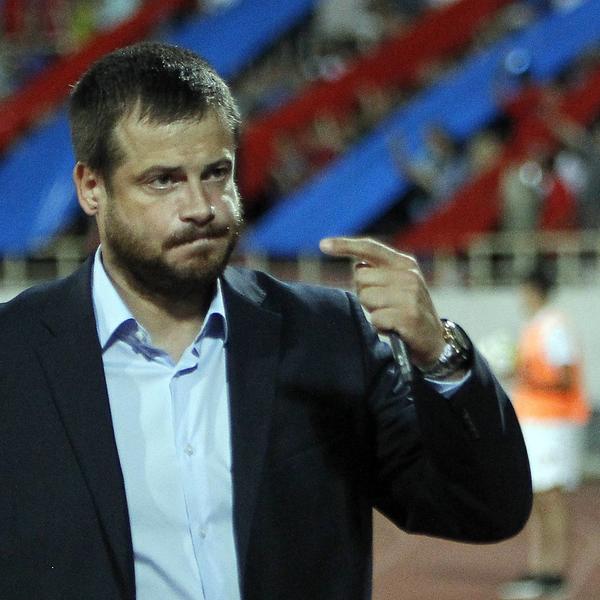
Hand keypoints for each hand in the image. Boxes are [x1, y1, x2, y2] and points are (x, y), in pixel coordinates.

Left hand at [319, 237, 444, 368]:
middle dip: (365, 293)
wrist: (434, 341)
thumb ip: (378, 273)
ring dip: (373, 311)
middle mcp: (409, 275)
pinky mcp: (409, 316)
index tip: (323, 245)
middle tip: (384, 305)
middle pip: (360, 277)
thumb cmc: (406, 311)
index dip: (345, 245)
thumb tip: (356, 266)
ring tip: (390, 316)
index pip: (369, 248)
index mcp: (404, 263)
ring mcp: (410, 295)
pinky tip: (393, 328)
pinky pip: (375, 318)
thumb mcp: (398, 285)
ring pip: (366, 298)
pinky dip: (380, 326)